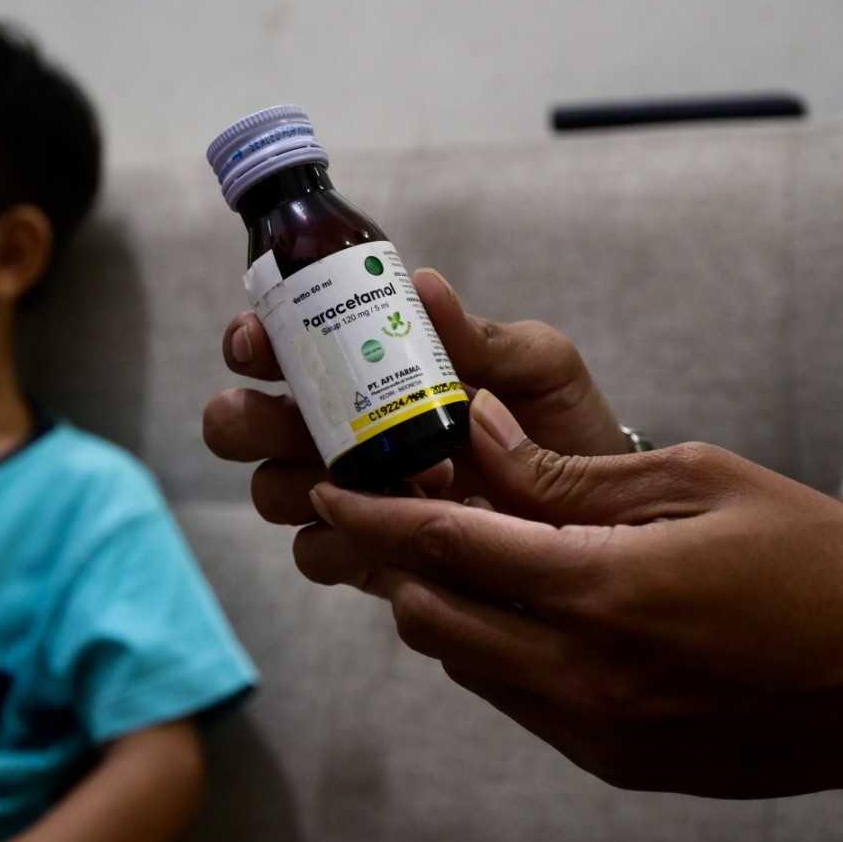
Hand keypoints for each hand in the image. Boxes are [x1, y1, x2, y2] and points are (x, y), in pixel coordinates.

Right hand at [202, 269, 630, 585]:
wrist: (601, 516)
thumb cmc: (562, 427)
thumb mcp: (538, 367)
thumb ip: (482, 335)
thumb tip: (425, 286)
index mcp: (361, 370)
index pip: (278, 346)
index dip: (252, 340)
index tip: (260, 341)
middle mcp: (334, 432)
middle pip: (241, 423)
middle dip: (245, 418)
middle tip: (291, 416)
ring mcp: (343, 497)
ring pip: (269, 490)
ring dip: (303, 481)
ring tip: (376, 478)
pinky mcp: (364, 556)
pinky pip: (315, 552)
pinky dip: (342, 539)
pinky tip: (394, 529)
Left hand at [305, 389, 842, 801]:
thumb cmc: (823, 565)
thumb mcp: (701, 480)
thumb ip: (570, 467)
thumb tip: (473, 432)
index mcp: (600, 592)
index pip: (443, 548)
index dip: (372, 513)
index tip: (330, 486)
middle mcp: (582, 676)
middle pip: (430, 617)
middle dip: (399, 562)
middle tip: (406, 506)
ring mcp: (597, 731)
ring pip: (466, 664)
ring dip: (449, 607)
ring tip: (474, 548)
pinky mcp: (617, 762)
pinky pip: (518, 700)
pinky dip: (500, 649)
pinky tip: (537, 604)